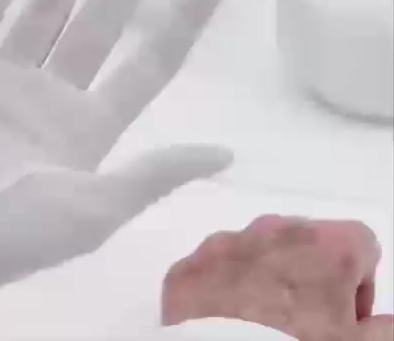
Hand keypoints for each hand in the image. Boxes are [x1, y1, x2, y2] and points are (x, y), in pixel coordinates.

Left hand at [163, 216, 393, 340]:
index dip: (360, 283)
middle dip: (310, 277)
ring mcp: (224, 244)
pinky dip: (222, 289)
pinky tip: (225, 323)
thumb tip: (388, 323)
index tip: (348, 318)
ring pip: (254, 251)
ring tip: (262, 323)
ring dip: (265, 278)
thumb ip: (386, 329)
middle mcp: (273, 230)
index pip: (361, 243)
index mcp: (326, 244)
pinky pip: (213, 269)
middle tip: (307, 322)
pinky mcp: (187, 267)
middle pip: (304, 244)